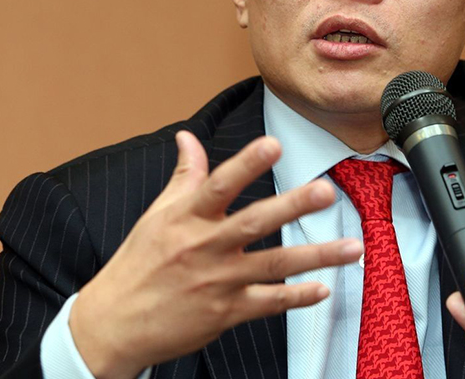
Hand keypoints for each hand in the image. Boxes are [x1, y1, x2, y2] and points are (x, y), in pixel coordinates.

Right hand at [69, 131, 361, 378]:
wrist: (112, 326)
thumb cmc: (137, 265)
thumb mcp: (157, 216)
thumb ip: (185, 176)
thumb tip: (189, 137)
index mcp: (186, 218)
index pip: (218, 185)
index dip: (247, 164)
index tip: (274, 144)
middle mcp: (203, 247)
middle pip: (253, 223)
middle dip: (293, 206)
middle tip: (326, 190)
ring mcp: (217, 281)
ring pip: (273, 265)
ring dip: (316, 256)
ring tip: (352, 246)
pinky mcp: (225, 312)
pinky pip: (268, 302)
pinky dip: (297, 297)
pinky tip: (324, 289)